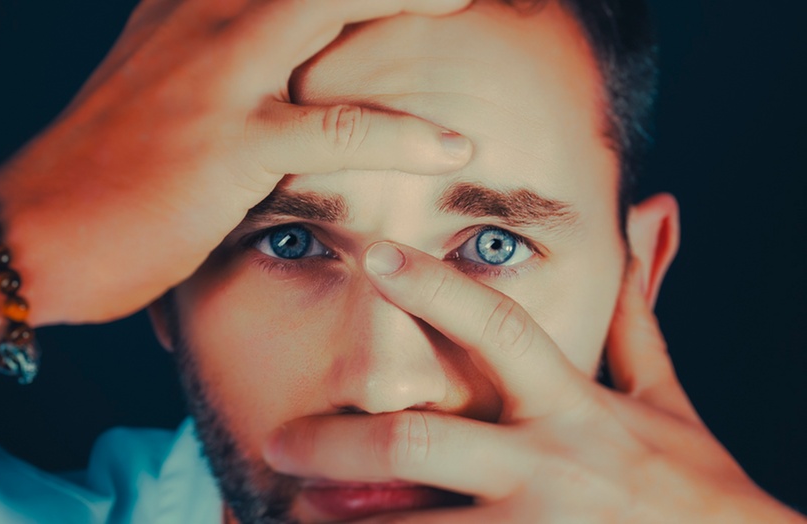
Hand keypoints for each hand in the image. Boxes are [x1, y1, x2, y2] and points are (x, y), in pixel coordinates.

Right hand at [0, 0, 472, 325]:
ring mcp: (217, 74)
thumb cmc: (106, 170)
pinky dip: (402, 136)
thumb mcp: (159, 85)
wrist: (34, 231)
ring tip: (468, 3)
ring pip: (331, 6)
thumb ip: (213, 54)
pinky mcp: (228, 143)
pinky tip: (451, 150)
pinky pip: (336, 130)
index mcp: (189, 0)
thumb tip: (276, 59)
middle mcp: (203, 16)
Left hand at [262, 242, 804, 522]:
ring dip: (345, 518)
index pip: (498, 328)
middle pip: (421, 444)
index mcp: (575, 403)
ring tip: (294, 508)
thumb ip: (635, 315)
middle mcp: (548, 462)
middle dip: (338, 442)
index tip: (377, 253)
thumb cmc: (698, 482)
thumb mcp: (666, 395)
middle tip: (282, 438)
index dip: (435, 286)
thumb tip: (645, 222)